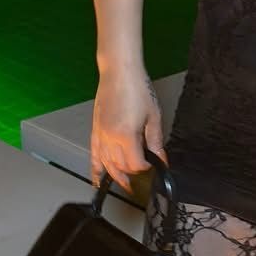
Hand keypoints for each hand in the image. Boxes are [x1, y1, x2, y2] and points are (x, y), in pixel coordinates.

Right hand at [91, 66, 169, 190]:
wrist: (119, 72)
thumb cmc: (137, 89)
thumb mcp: (153, 116)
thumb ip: (156, 141)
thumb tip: (162, 159)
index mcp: (126, 135)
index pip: (134, 164)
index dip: (145, 167)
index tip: (152, 164)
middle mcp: (110, 138)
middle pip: (120, 166)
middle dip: (131, 173)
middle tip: (141, 177)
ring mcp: (100, 135)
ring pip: (106, 164)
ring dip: (115, 176)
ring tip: (124, 184)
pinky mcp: (95, 130)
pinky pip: (93, 155)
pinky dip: (95, 169)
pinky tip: (97, 181)